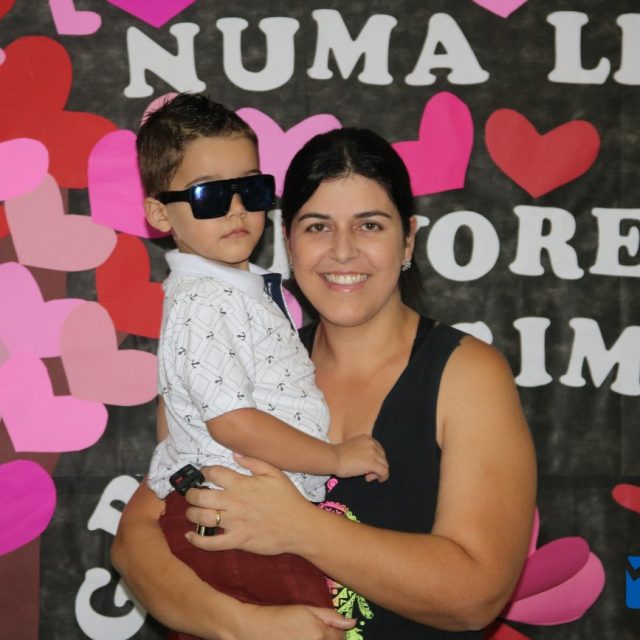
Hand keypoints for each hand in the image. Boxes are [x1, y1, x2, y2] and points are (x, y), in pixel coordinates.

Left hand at [183, 456, 319, 555]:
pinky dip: (197, 540)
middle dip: (191, 494)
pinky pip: (212, 543)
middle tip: (191, 494)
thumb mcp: (275, 473)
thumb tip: (234, 454)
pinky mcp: (237, 540)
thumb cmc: (288, 498)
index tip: (204, 473)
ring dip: (191, 514)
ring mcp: (235, 522)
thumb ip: (253, 462)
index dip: (205, 471)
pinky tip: (190, 536)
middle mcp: (234, 502)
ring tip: (191, 512)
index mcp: (242, 484)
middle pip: (201, 496)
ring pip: (202, 518)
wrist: (300, 526)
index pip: (214, 473)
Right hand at [232, 603, 354, 639]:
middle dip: (331, 639)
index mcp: (320, 634)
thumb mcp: (306, 609)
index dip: (338, 631)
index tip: (332, 628)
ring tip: (309, 636)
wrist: (254, 629)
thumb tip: (352, 622)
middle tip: (318, 632)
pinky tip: (303, 639)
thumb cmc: (280, 615)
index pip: (341, 637)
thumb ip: (330, 616)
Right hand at [333, 434, 388, 481]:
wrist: (333, 458)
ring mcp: (374, 453)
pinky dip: (382, 477)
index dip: (375, 459)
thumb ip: (364, 451)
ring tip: (367, 476)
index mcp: (367, 438)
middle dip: (377, 466)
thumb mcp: (354, 447)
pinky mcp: (373, 463)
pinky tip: (373, 479)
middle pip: (383, 458)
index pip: (379, 450)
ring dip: (378, 472)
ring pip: (384, 465)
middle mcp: (372, 443)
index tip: (367, 465)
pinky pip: (384, 472)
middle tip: (367, 473)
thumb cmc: (338, 454)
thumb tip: (371, 464)